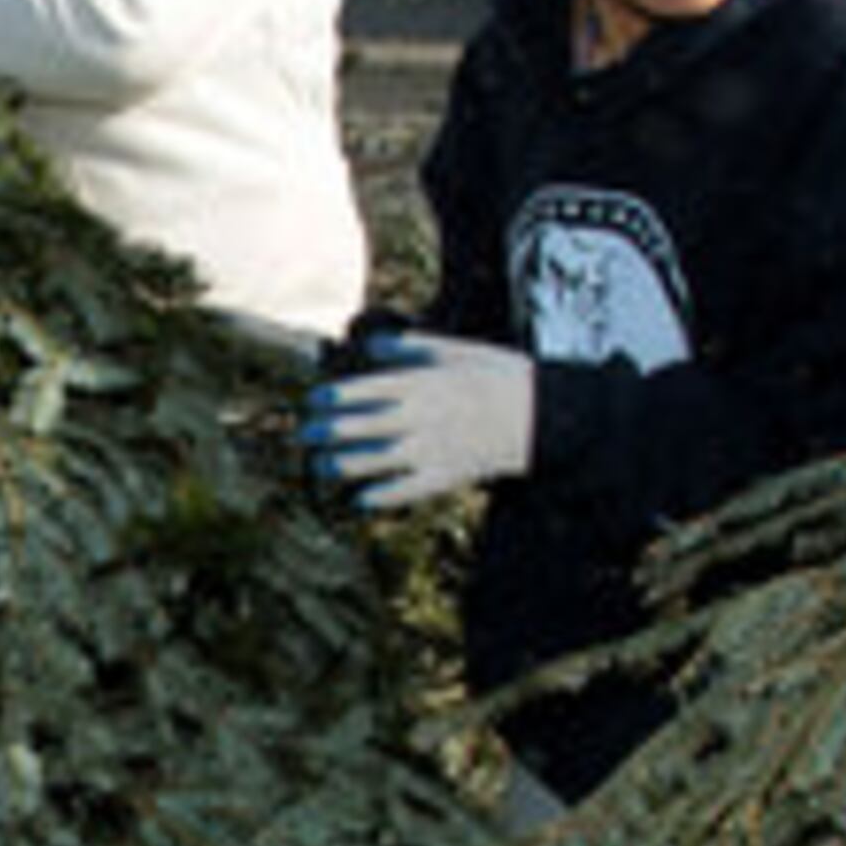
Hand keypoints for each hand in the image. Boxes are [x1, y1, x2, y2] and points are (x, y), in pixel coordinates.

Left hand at [299, 331, 534, 510]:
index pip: (368, 390)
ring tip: (320, 466)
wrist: (543, 416)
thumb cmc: (500, 376)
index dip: (337, 396)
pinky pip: (409, 490)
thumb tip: (373, 343)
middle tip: (301, 434)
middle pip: (364, 426)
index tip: (313, 399)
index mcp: (423, 384)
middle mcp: (422, 417)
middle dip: (329, 430)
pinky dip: (384, 497)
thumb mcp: (458, 350)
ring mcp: (434, 449)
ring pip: (379, 460)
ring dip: (345, 464)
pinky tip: (360, 502)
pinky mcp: (448, 475)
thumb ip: (413, 347)